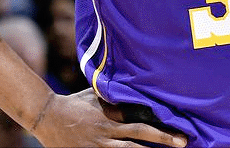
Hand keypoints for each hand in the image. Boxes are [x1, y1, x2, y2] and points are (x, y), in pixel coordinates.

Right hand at [33, 89, 188, 147]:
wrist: (46, 115)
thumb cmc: (75, 102)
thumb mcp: (98, 95)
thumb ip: (117, 96)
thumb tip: (139, 88)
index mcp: (111, 116)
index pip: (141, 123)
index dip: (161, 128)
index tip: (180, 131)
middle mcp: (107, 132)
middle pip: (139, 137)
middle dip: (163, 140)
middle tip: (183, 143)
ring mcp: (97, 146)